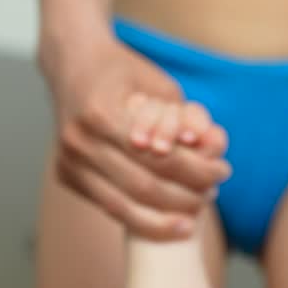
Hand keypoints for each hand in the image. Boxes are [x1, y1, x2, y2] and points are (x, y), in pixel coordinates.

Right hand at [45, 31, 230, 239]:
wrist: (73, 64)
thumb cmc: (125, 73)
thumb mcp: (160, 86)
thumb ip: (186, 118)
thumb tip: (216, 146)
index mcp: (102, 113)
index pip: (160, 157)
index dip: (196, 171)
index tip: (222, 172)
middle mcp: (80, 140)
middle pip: (144, 186)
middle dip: (185, 198)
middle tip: (212, 195)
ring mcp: (69, 160)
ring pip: (125, 207)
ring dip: (165, 218)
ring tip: (194, 214)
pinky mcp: (65, 176)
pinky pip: (109, 209)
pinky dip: (143, 221)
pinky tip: (169, 222)